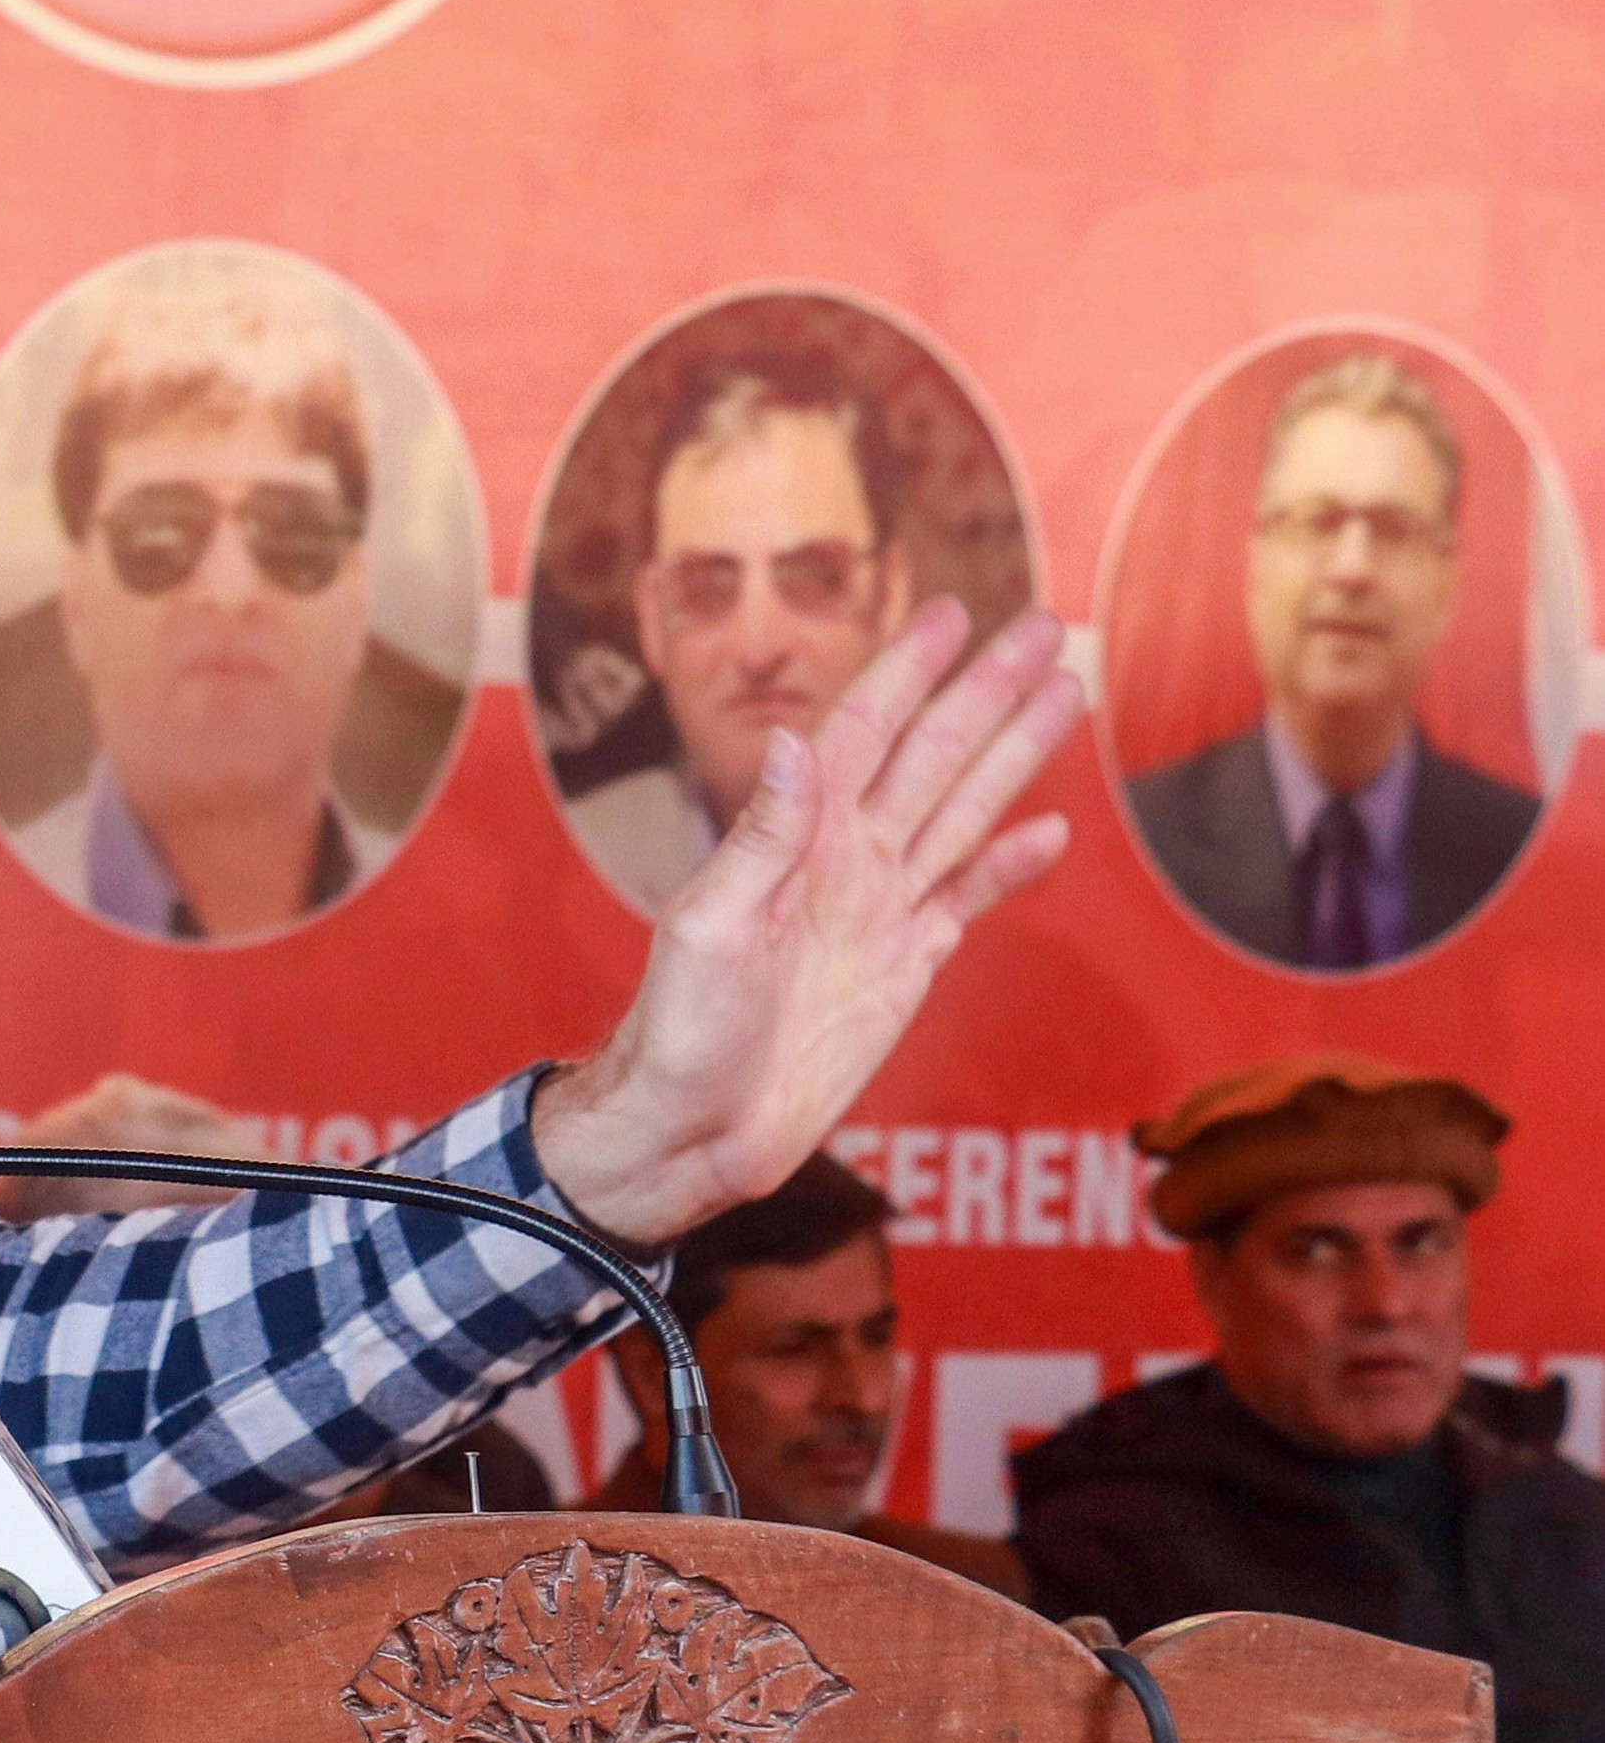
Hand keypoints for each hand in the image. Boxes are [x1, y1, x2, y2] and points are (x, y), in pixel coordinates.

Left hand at [536, 597, 1083, 1245]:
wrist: (690, 1132)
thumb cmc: (677, 1034)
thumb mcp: (710, 930)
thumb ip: (761, 841)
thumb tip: (793, 744)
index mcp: (794, 841)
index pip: (861, 733)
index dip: (907, 672)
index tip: (949, 610)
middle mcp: (842, 862)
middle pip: (932, 756)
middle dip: (986, 690)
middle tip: (1044, 624)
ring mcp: (876, 913)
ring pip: (962, 812)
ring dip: (1013, 754)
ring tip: (1065, 692)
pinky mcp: (902, 970)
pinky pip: (964, 902)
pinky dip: (1007, 867)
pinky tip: (1050, 832)